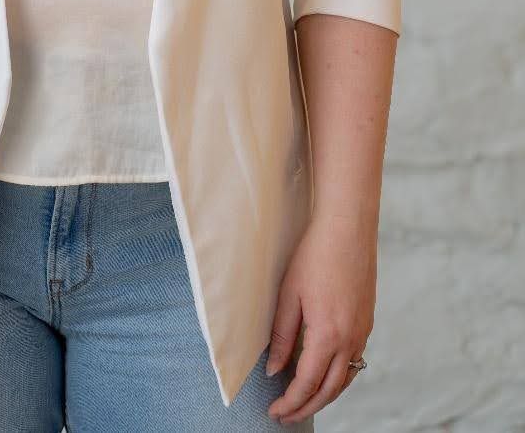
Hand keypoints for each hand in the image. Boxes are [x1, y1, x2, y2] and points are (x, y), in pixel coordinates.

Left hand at [264, 215, 376, 424]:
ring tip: (303, 401)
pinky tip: (323, 373)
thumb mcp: (289, 293)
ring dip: (323, 396)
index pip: (307, 383)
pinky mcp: (367, 321)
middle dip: (306, 407)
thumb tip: (273, 368)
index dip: (290, 402)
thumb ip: (281, 334)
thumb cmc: (316, 254)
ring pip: (344, 379)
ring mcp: (362, 331)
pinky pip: (353, 362)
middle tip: (286, 416)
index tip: (275, 411)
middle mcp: (350, 339)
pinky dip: (337, 377)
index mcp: (328, 335)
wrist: (349, 228)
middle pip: (329, 390)